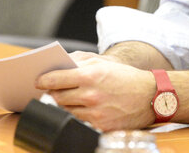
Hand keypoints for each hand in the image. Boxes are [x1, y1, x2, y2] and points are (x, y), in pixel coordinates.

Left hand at [35, 56, 155, 130]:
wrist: (150, 96)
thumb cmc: (125, 77)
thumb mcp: (104, 62)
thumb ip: (79, 62)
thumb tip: (59, 65)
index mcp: (90, 75)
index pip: (56, 79)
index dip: (43, 80)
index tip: (38, 81)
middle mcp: (91, 95)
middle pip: (57, 97)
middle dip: (52, 93)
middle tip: (51, 91)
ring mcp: (94, 112)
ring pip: (65, 111)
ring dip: (62, 106)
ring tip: (65, 100)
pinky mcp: (99, 126)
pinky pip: (77, 122)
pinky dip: (75, 115)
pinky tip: (79, 109)